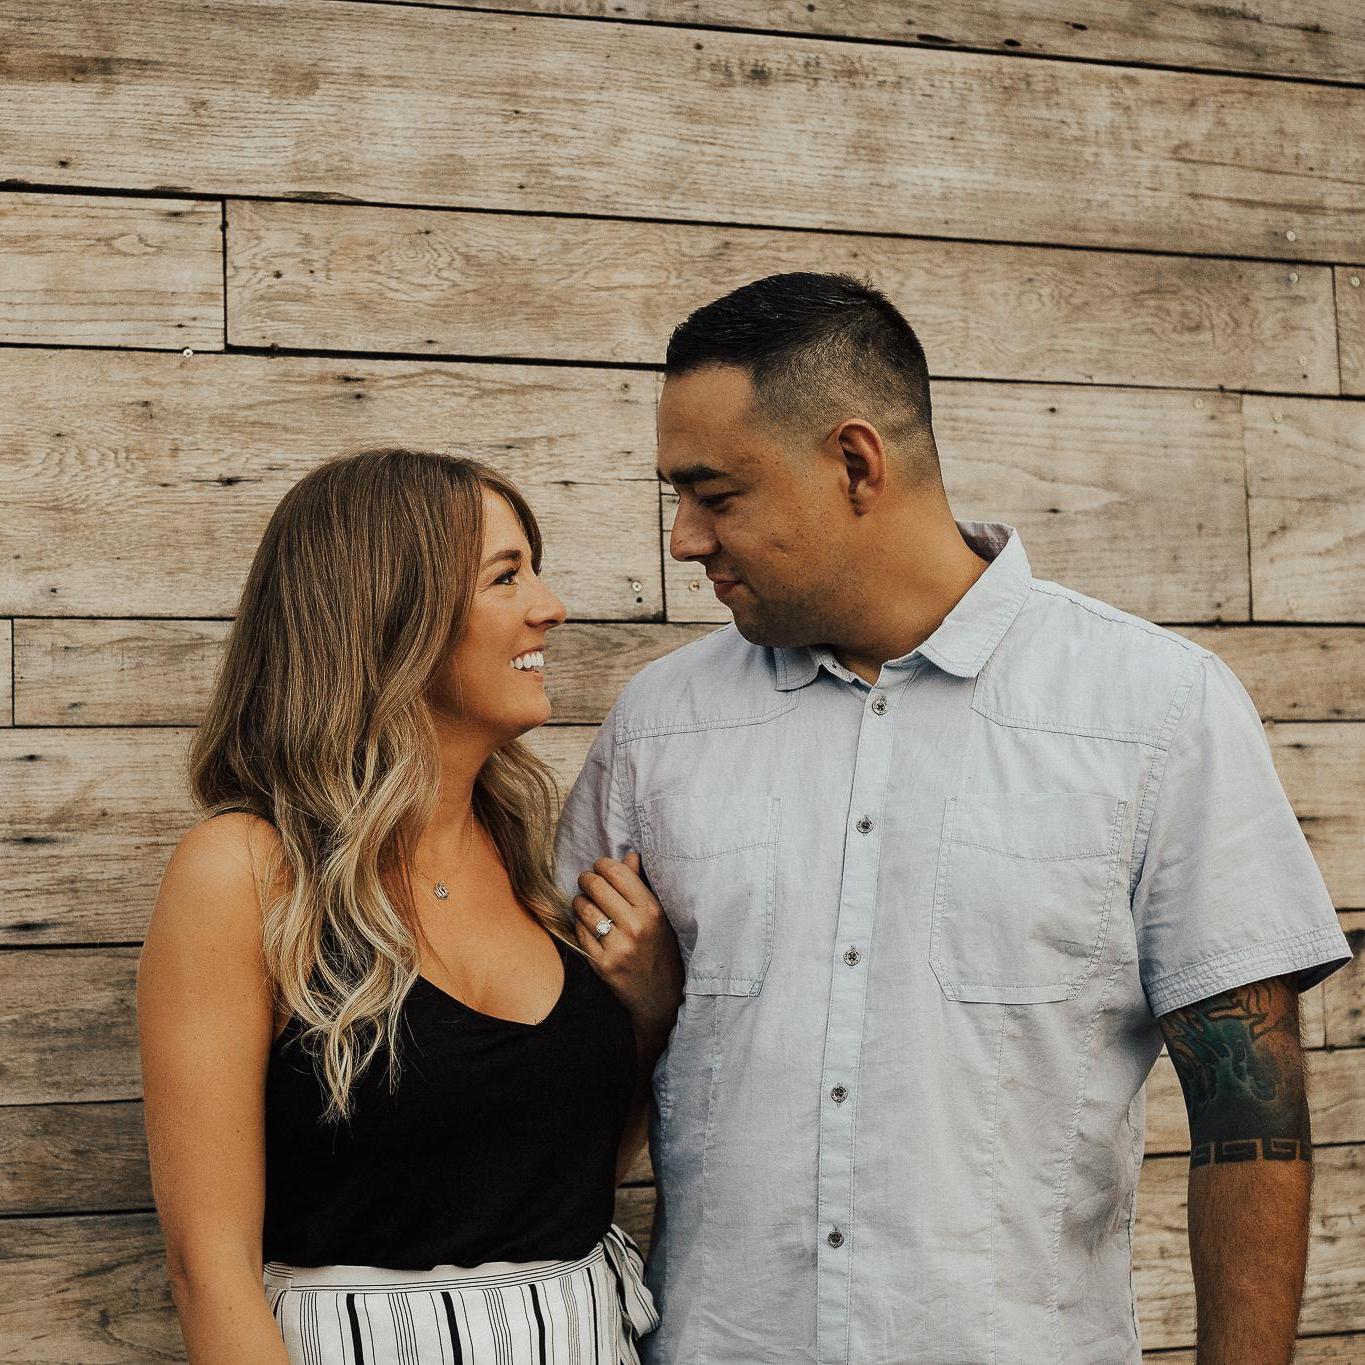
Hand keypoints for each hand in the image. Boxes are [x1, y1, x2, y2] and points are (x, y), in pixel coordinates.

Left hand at [571, 851, 683, 1040]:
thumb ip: (641, 885)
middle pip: (596, 886)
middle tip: (588, 881)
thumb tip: (629, 855)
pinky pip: (579, 932)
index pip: (617, 873)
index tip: (601, 867)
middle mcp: (635, 927)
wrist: (661, 997)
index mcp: (652, 910)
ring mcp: (617, 947)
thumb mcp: (659, 916)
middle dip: (587, 879)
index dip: (603, 865)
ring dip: (580, 901)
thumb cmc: (661, 949)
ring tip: (586, 902)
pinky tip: (587, 924)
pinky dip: (579, 924)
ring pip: (583, 908)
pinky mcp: (602, 965)